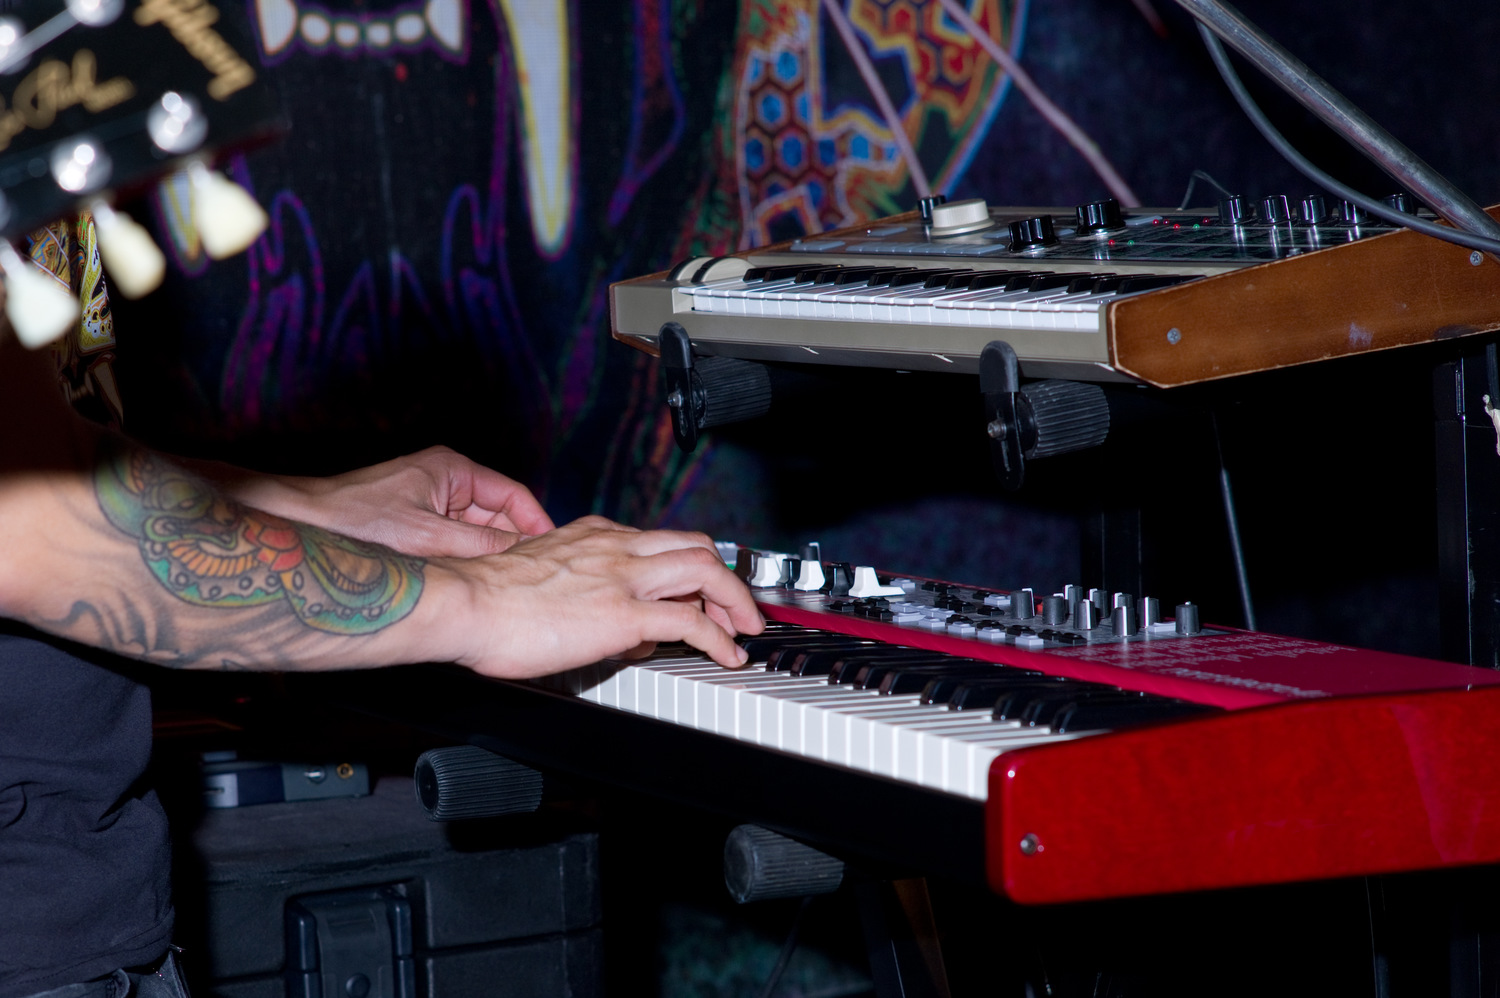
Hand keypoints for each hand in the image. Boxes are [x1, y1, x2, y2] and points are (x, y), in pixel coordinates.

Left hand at [257, 446, 554, 557]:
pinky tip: (469, 581)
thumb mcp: (427, 537)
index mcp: (454, 469)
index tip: (553, 554)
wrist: (301, 525)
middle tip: (530, 577)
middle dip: (512, 544)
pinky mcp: (415, 521)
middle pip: (499, 514)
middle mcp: (445, 480)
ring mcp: (430, 500)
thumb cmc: (354, 522)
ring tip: (503, 582)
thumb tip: (524, 557)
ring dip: (487, 554)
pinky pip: (455, 540)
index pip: (515, 495)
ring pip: (477, 531)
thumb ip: (481, 546)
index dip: (538, 525)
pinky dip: (465, 559)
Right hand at [429, 516, 763, 676]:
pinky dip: (720, 638)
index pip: (659, 541)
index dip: (687, 565)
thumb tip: (621, 629)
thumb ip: (586, 594)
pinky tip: (727, 655)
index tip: (698, 589)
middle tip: (736, 607)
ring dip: (734, 601)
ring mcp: (623, 577)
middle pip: (695, 546)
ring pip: (704, 569)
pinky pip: (691, 621)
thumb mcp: (544, 580)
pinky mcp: (623, 612)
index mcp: (592, 535)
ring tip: (744, 629)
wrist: (464, 603)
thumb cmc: (485, 598)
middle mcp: (614, 547)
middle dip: (725, 577)